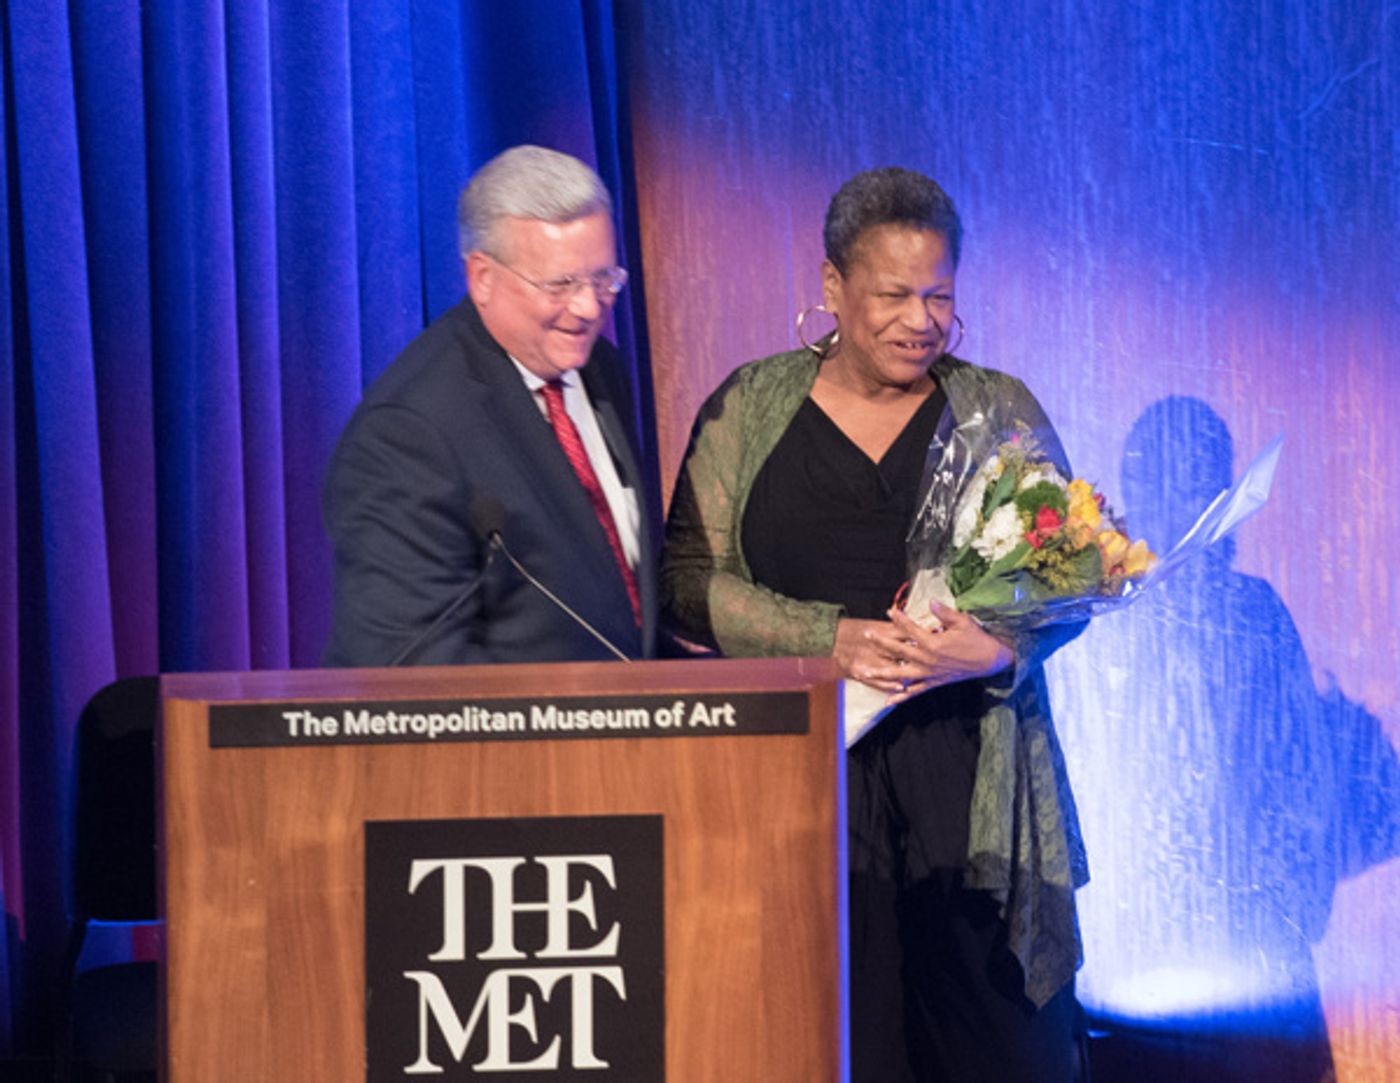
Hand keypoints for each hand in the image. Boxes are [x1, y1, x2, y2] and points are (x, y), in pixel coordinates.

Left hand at [838, 603, 1013, 703]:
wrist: (991, 661)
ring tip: (864, 671)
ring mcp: (929, 674)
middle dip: (881, 642)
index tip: (888, 611)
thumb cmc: (977, 639)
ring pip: (901, 674)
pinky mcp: (934, 683)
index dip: (899, 619)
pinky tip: (887, 700)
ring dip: (882, 672)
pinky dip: (901, 697)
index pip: (911, 629)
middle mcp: (928, 660)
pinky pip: (915, 692)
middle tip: (866, 635)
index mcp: (933, 643)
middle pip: (899, 650)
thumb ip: (944, 613)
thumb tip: (930, 601)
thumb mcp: (963, 622)